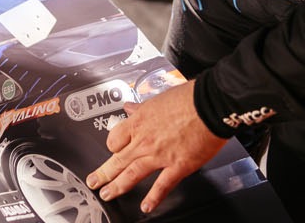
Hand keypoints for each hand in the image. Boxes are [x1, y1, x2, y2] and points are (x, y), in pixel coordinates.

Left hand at [85, 80, 226, 213]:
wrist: (210, 105)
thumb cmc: (189, 98)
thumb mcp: (159, 98)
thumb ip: (142, 108)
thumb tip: (130, 107)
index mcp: (140, 121)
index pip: (115, 139)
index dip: (112, 146)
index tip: (112, 151)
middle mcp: (145, 140)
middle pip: (117, 159)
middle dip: (103, 173)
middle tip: (94, 182)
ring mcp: (159, 155)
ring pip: (132, 174)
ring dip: (117, 186)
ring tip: (108, 194)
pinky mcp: (177, 166)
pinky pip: (161, 186)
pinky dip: (153, 198)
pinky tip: (146, 206)